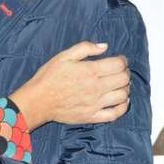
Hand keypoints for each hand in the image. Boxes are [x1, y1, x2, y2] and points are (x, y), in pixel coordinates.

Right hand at [9, 42, 129, 128]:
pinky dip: (122, 107)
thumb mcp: (64, 56)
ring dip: (125, 88)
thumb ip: (85, 48)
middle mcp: (96, 87)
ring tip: (119, 85)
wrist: (38, 100)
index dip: (123, 60)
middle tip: (119, 71)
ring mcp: (95, 104)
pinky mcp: (92, 116)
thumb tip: (104, 46)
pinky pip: (115, 114)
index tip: (120, 60)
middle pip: (123, 79)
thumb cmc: (49, 76)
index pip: (118, 65)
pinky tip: (122, 101)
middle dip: (125, 73)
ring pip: (122, 96)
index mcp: (90, 71)